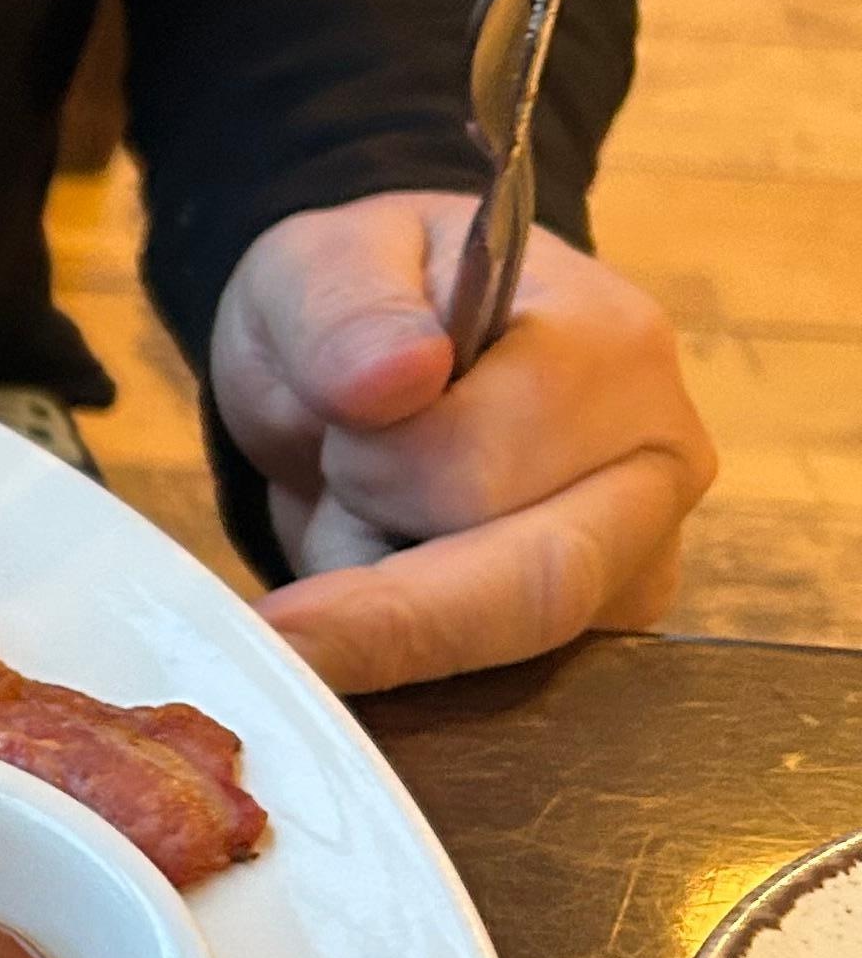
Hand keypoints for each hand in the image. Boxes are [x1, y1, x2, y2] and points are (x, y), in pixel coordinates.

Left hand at [211, 189, 715, 694]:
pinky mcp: (598, 639)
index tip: (332, 434)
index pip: (479, 469)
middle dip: (384, 591)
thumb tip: (398, 376)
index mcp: (614, 350)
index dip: (374, 471)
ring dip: (391, 605)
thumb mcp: (323, 264)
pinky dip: (405, 654)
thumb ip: (348, 310)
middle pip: (526, 591)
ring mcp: (641, 568)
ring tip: (369, 516)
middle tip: (298, 561)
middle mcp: (659, 471)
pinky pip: (487, 693)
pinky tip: (388, 579)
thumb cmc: (365, 308)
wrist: (382, 367)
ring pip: (494, 652)